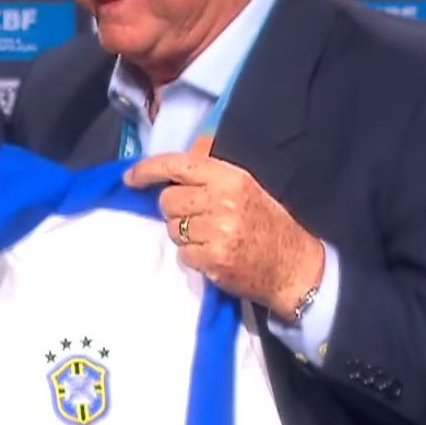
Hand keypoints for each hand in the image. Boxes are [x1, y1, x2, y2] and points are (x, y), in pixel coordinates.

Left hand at [124, 151, 324, 319]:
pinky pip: (182, 255)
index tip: (131, 178)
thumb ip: (212, 174)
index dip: (148, 170)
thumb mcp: (248, 188)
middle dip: (175, 211)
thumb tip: (181, 157)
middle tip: (199, 219)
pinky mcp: (214, 259)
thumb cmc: (269, 226)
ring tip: (212, 238)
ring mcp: (218, 231)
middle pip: (168, 200)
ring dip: (184, 236)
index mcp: (231, 177)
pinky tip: (214, 255)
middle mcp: (223, 200)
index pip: (179, 165)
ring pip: (172, 229)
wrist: (294, 267)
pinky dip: (193, 257)